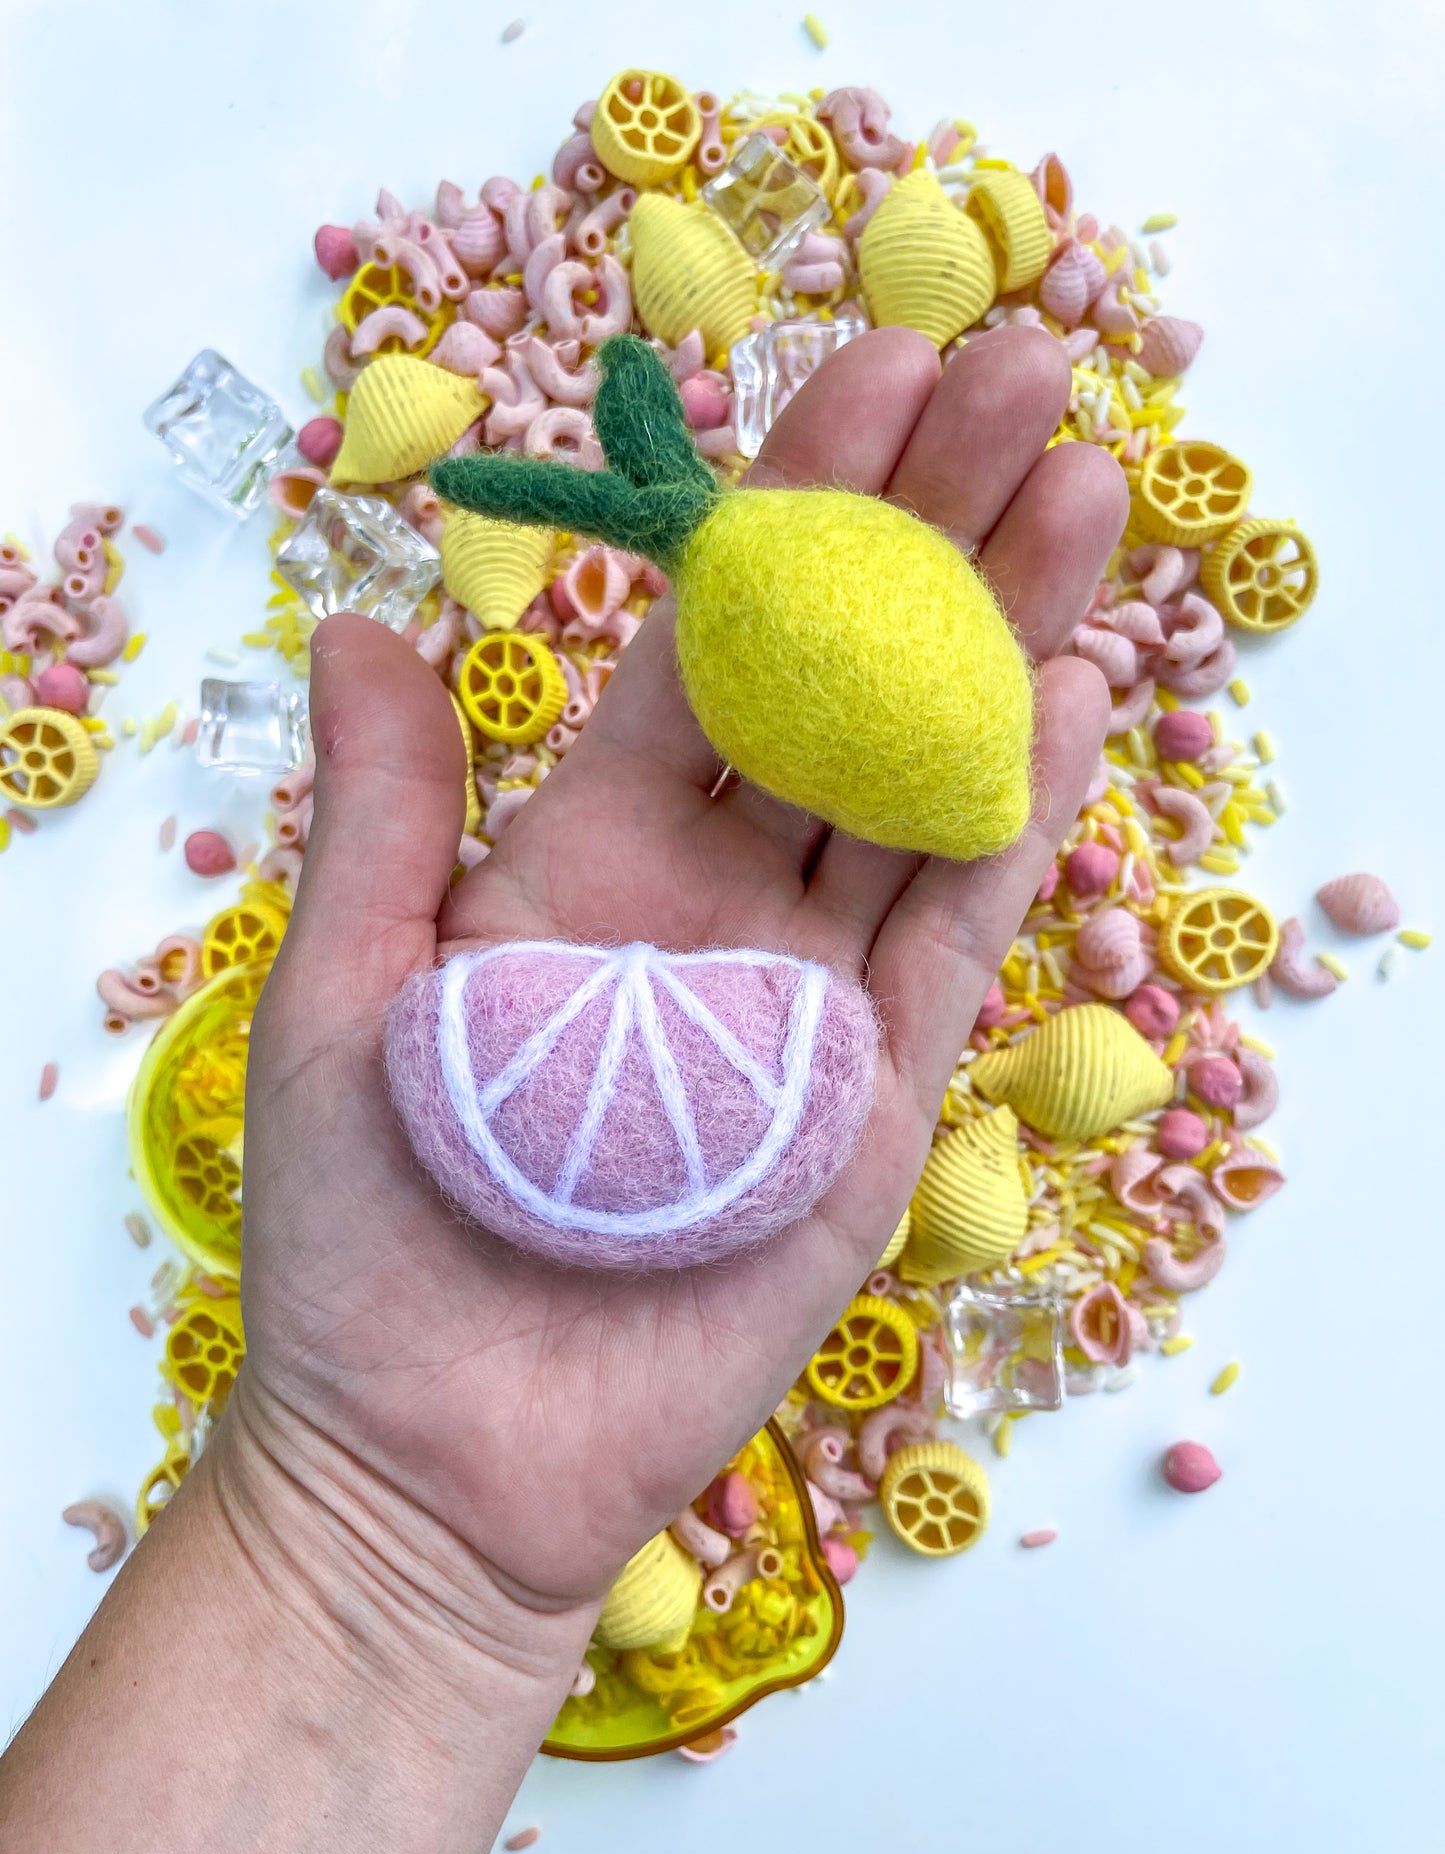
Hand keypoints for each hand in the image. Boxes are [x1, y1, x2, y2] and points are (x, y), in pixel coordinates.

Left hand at [239, 325, 1125, 1616]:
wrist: (437, 1457)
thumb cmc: (372, 1235)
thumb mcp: (344, 994)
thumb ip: (385, 811)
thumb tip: (367, 619)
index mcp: (595, 848)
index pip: (713, 644)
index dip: (790, 508)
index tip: (868, 364)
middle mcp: (722, 899)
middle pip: (844, 685)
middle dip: (930, 530)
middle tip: (1020, 373)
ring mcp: (812, 991)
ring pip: (922, 783)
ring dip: (1000, 637)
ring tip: (1079, 492)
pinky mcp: (876, 1098)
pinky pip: (952, 935)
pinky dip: (1010, 817)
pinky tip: (1066, 692)